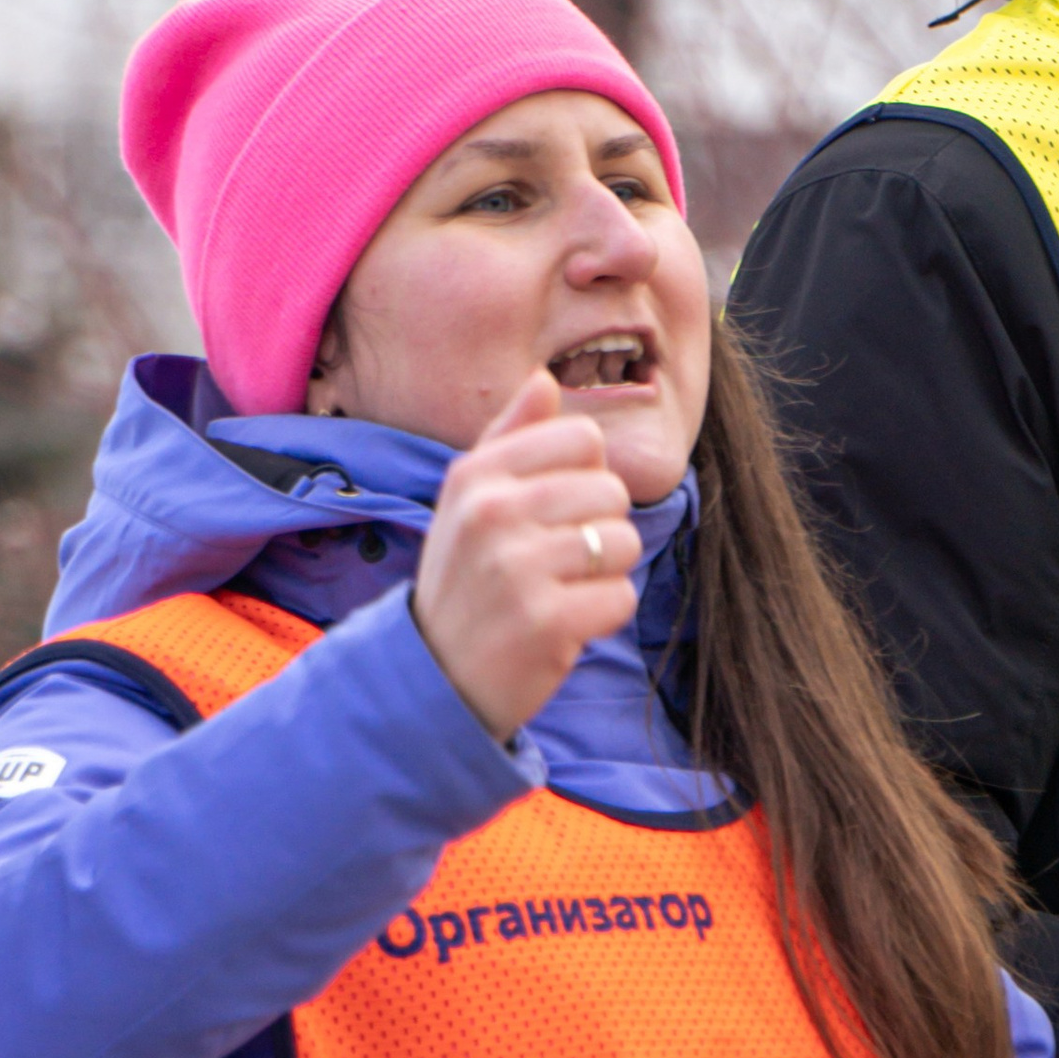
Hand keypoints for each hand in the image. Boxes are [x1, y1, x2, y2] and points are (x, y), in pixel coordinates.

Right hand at [413, 371, 637, 740]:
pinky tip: (564, 625)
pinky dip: (602, 615)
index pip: (582, 437)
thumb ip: (510, 438)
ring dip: (604, 574)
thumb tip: (544, 380)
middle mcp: (492, 514)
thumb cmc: (465, 580)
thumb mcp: (469, 502)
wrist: (436, 677)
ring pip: (622, 541)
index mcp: (475, 476)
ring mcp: (516, 568)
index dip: (585, 475)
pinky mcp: (545, 621)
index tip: (554, 512)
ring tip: (560, 591)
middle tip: (556, 564)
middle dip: (599, 528)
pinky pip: (620, 596)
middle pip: (611, 489)